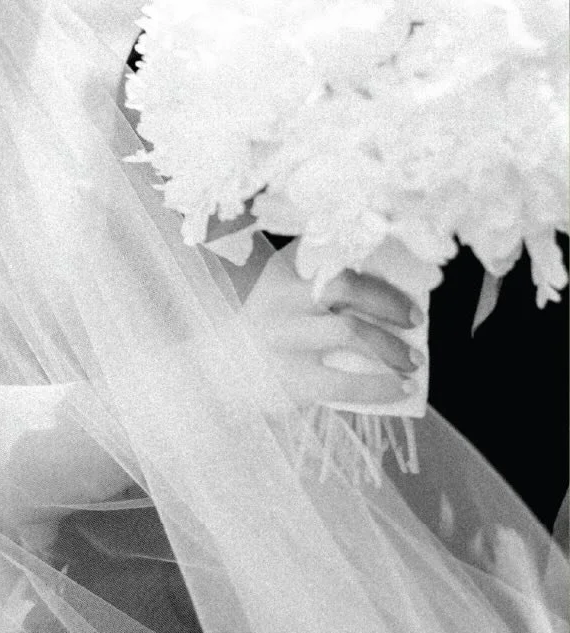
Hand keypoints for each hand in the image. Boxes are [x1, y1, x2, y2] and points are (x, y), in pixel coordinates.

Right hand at [240, 245, 423, 408]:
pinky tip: (401, 387)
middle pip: (344, 285)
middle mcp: (281, 298)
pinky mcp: (292, 376)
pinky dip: (381, 386)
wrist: (217, 373)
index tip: (395, 245)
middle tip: (415, 318)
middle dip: (388, 302)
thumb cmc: (266, 332)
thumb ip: (315, 283)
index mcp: (281, 272)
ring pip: (350, 330)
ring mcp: (285, 337)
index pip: (327, 247)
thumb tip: (388, 291)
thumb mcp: (279, 295)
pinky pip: (346, 382)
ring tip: (414, 360)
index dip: (362, 244)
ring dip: (392, 346)